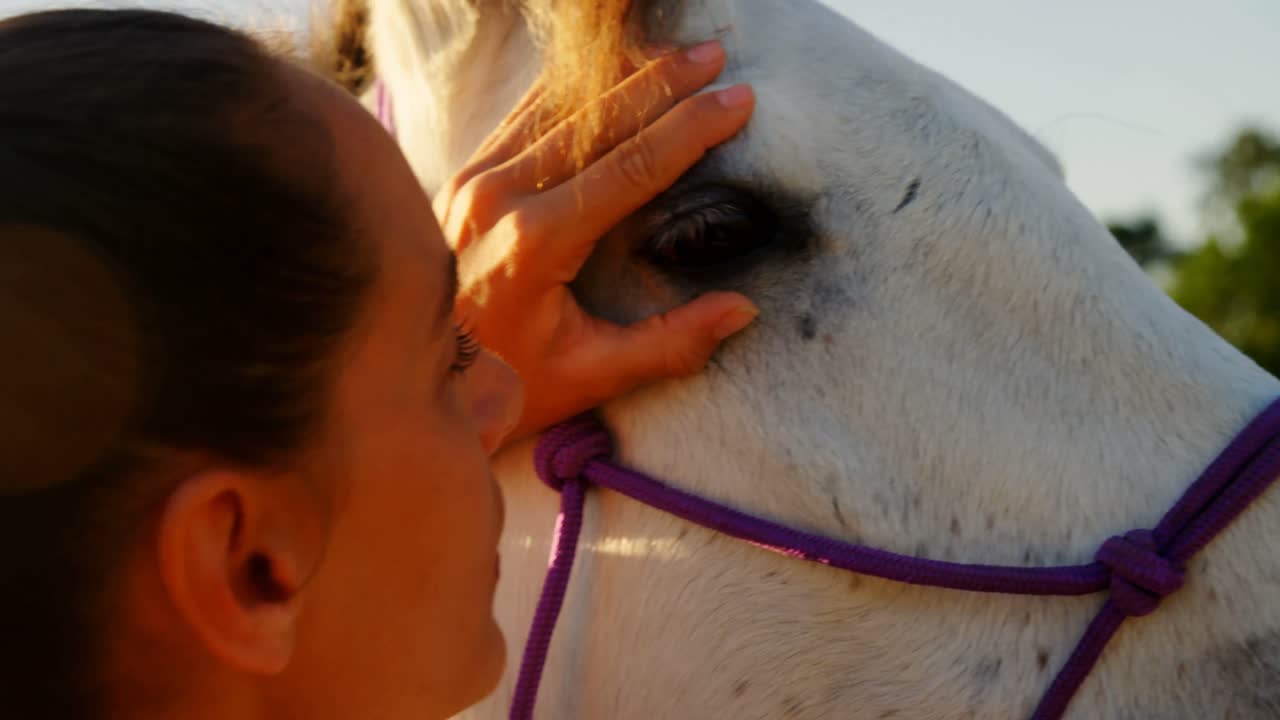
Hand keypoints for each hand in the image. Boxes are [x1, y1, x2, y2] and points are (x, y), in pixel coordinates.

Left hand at [434, 40, 757, 442]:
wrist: (405, 376)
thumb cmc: (503, 384)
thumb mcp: (590, 376)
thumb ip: (670, 344)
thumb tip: (743, 310)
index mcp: (536, 241)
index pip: (633, 167)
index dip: (690, 129)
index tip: (737, 100)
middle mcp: (500, 196)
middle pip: (598, 120)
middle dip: (663, 83)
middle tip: (715, 56)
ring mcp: (474, 180)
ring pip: (558, 105)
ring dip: (619, 76)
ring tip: (671, 54)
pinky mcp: (462, 178)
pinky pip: (523, 116)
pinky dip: (570, 89)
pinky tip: (605, 74)